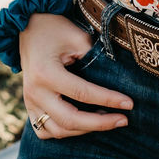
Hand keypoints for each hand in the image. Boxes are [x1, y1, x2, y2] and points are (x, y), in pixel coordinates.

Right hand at [18, 12, 133, 138]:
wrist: (28, 26)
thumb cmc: (56, 29)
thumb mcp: (78, 38)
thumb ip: (94, 59)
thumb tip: (117, 82)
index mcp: (46, 73)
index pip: (82, 93)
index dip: (108, 99)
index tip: (129, 104)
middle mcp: (35, 91)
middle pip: (69, 120)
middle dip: (100, 124)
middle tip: (123, 120)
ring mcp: (29, 101)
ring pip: (58, 131)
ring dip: (84, 130)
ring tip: (107, 120)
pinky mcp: (29, 106)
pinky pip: (44, 130)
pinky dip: (64, 132)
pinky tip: (83, 124)